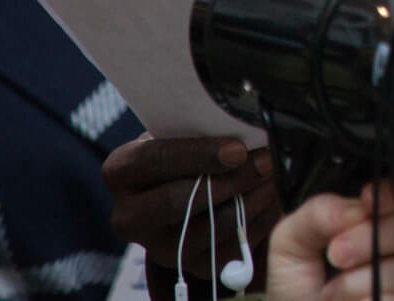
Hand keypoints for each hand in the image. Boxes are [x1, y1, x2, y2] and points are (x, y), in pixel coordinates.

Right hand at [103, 134, 279, 277]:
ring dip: (249, 199)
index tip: (237, 149)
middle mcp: (129, 216)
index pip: (154, 160)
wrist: (184, 189)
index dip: (198, 154)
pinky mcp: (190, 265)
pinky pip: (228, 247)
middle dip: (228, 179)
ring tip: (272, 176)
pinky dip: (256, 220)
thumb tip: (242, 128)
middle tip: (264, 162)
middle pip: (177, 200)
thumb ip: (200, 129)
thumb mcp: (181, 133)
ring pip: (208, 227)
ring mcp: (159, 247)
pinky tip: (270, 198)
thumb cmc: (185, 151)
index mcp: (121, 172)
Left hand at [268, 183, 393, 300]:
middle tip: (336, 255)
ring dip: (367, 278)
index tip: (364, 204)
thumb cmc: (299, 295)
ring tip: (333, 293)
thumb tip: (357, 208)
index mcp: (383, 225)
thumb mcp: (291, 247)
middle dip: (374, 237)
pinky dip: (381, 300)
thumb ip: (316, 214)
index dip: (390, 197)